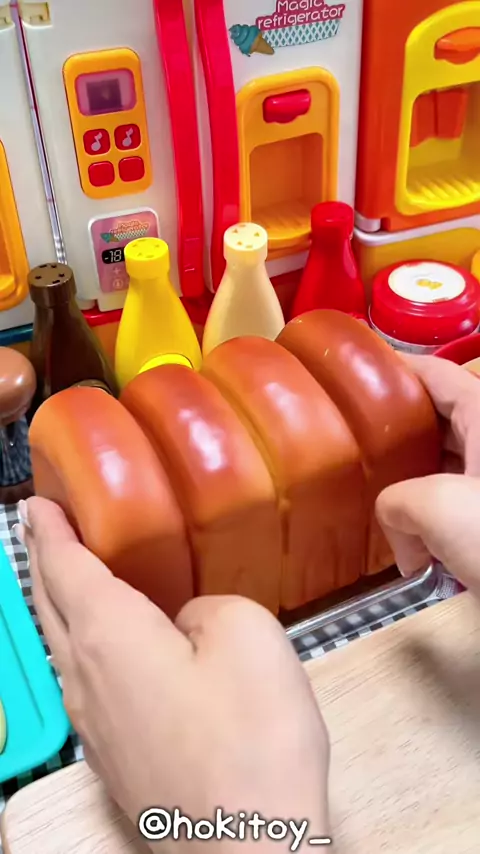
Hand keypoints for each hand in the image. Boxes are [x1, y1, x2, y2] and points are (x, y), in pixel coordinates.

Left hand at [20, 497, 329, 851]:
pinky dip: (80, 643)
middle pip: (48, 605)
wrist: (248, 849)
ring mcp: (94, 724)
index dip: (50, 530)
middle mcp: (85, 676)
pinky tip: (103, 649)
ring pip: (61, 646)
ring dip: (57, 603)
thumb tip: (182, 624)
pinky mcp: (114, 757)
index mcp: (109, 635)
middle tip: (42, 527)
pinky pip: (82, 680)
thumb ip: (205, 607)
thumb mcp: (246, 633)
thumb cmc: (250, 734)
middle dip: (42, 561)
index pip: (64, 567)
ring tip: (68, 578)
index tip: (36, 502)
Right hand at [376, 355, 479, 595]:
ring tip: (380, 494)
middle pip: (441, 421)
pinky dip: (437, 516)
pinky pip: (462, 502)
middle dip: (400, 433)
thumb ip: (395, 501)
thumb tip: (400, 534)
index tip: (359, 376)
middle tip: (359, 444)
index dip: (396, 369)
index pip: (436, 374)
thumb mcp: (435, 506)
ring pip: (451, 466)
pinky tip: (415, 541)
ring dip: (417, 482)